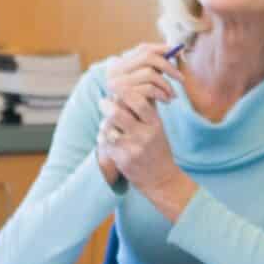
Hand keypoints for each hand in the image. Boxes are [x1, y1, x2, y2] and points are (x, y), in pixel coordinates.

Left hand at [92, 41, 179, 184]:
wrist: (161, 178)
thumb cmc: (156, 148)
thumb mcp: (157, 127)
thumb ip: (146, 108)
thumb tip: (132, 85)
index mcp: (155, 123)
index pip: (138, 101)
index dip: (124, 91)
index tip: (114, 85)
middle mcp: (144, 134)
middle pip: (117, 113)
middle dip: (106, 105)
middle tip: (102, 101)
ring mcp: (133, 148)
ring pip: (108, 127)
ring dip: (104, 123)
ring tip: (105, 124)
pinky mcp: (122, 159)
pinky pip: (105, 142)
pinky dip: (102, 138)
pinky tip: (106, 138)